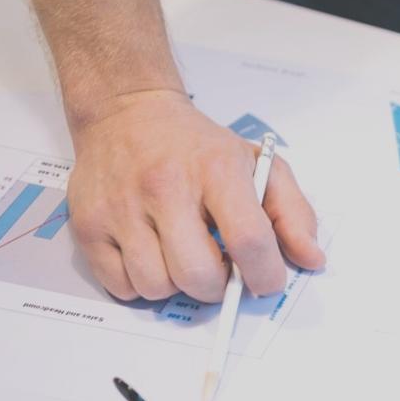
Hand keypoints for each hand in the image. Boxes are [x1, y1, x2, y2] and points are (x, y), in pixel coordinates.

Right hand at [66, 90, 323, 302]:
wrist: (128, 113)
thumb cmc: (199, 147)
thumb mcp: (260, 165)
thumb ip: (293, 214)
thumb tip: (312, 259)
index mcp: (217, 170)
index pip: (248, 239)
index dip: (265, 275)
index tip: (267, 282)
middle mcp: (165, 187)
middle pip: (198, 275)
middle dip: (218, 287)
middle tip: (221, 270)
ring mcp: (121, 207)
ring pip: (157, 287)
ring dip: (178, 286)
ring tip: (183, 256)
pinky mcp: (87, 224)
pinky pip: (121, 287)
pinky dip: (141, 284)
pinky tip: (153, 255)